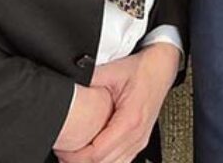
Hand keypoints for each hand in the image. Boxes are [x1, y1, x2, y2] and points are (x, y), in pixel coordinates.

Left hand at [56, 43, 180, 162]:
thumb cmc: (142, 70)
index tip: (61, 148)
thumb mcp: (112, 71)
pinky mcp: (139, 141)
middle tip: (62, 151)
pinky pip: (122, 161)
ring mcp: (140, 140)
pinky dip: (105, 162)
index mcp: (130, 120)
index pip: (97, 153)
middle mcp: (137, 135)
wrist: (161, 68)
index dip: (75, 156)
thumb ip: (89, 79)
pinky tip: (92, 156)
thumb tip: (68, 85)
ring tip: (73, 155)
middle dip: (79, 161)